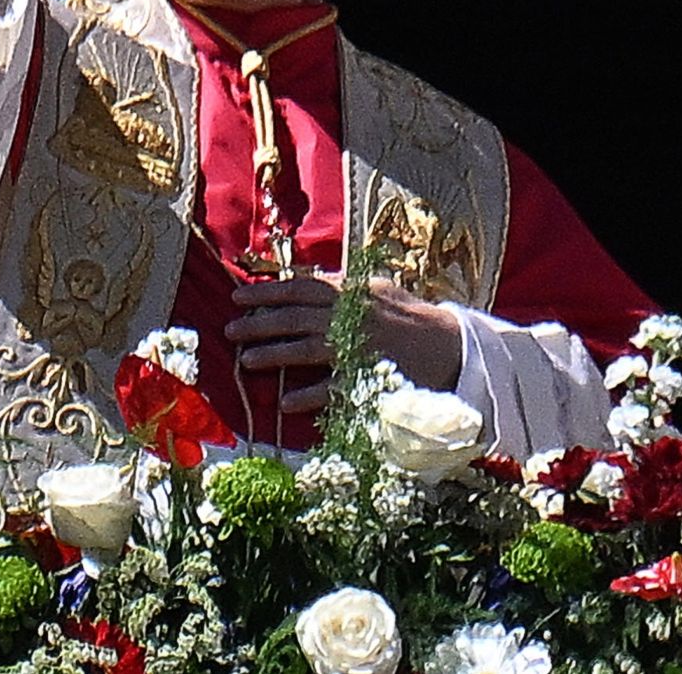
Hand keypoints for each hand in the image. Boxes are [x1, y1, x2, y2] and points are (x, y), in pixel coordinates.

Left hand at [225, 273, 464, 413]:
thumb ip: (345, 285)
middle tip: (230, 330)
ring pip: (307, 349)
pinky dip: (308, 396)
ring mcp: (359, 348)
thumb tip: (312, 279)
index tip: (237, 296)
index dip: (267, 291)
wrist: (452, 347)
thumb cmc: (412, 317)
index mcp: (351, 293)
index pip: (301, 288)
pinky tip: (285, 402)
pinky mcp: (368, 378)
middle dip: (259, 323)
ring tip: (246, 360)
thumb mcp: (378, 290)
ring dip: (274, 355)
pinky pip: (333, 388)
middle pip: (295, 318)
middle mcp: (350, 317)